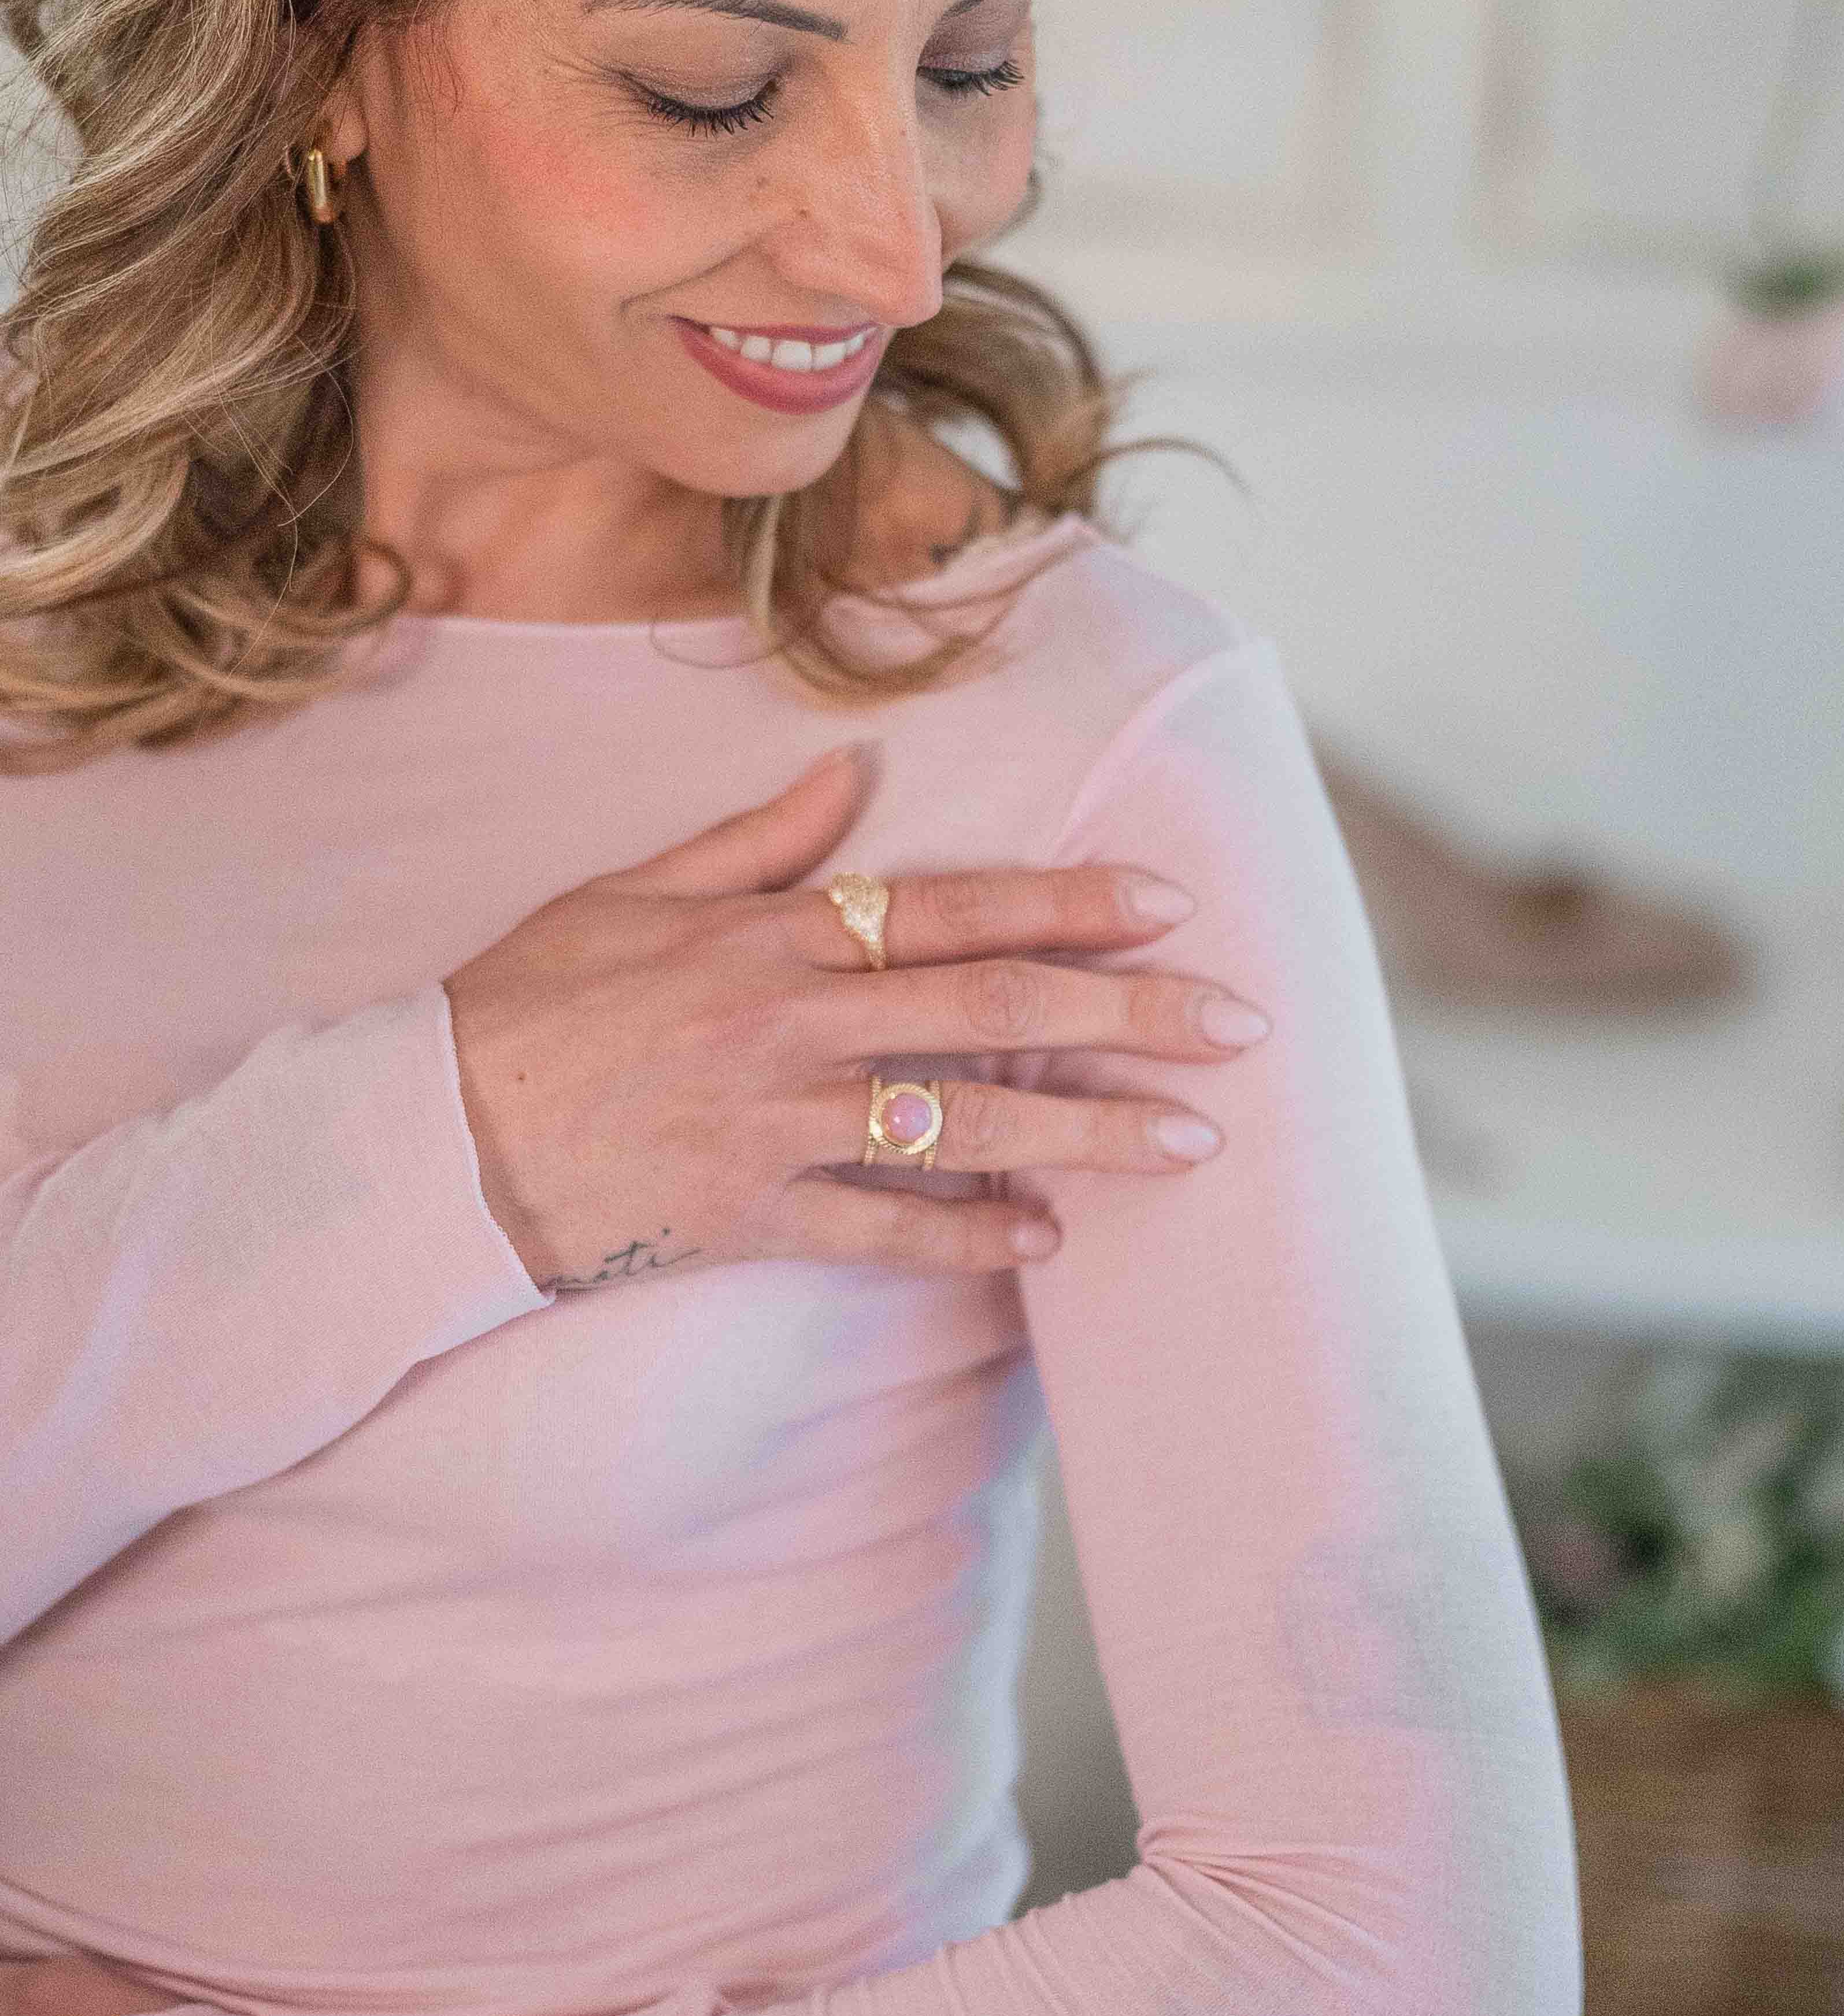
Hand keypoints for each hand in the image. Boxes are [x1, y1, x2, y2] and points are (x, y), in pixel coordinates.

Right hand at [444, 747, 1270, 1291]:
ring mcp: (778, 1127)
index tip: (1171, 905)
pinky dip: (969, 1240)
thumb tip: (849, 772)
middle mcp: (792, 1026)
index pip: (952, 907)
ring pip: (965, 1126)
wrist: (433, 1141)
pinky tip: (1049, 1243)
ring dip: (1087, 1131)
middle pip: (992, 1009)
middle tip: (1237, 1027)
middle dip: (1128, 1015)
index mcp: (770, 936)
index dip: (1070, 903)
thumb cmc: (526, 1003)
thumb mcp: (628, 891)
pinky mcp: (754, 1216)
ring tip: (1188, 1142)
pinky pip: (885, 1231)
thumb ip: (752, 844)